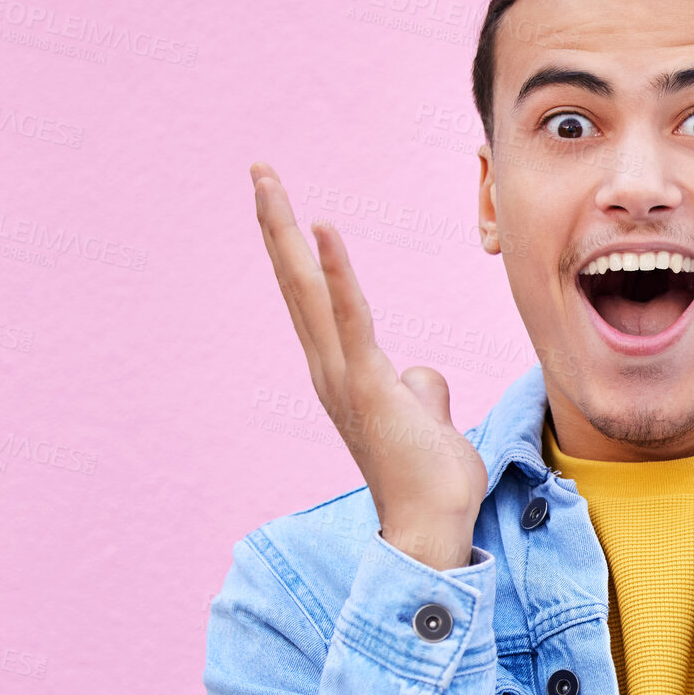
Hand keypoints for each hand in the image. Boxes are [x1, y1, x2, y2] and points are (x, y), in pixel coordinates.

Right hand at [251, 162, 487, 569]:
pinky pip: (349, 318)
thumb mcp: (426, 418)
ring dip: (286, 232)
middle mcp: (331, 371)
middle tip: (259, 171)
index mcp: (345, 373)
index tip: (286, 204)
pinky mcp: (366, 385)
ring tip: (269, 181)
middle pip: (297, 284)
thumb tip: (419, 373)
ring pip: (308, 291)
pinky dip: (335, 273)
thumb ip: (420, 389)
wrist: (434, 523)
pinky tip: (323, 228)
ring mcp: (343, 377)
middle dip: (277, 225)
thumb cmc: (430, 477)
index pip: (316, 300)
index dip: (300, 250)